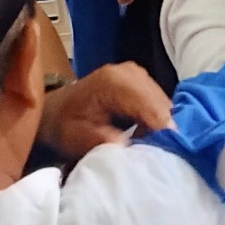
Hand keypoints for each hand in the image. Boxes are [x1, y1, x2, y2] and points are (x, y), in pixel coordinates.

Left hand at [40, 62, 173, 158]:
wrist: (58, 110)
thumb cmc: (65, 124)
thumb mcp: (75, 137)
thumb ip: (98, 139)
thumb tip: (125, 143)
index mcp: (112, 82)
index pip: (147, 103)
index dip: (160, 127)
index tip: (166, 150)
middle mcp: (128, 72)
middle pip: (159, 102)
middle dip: (162, 128)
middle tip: (157, 152)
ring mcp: (137, 73)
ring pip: (163, 102)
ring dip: (160, 124)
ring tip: (150, 144)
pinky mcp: (142, 80)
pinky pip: (159, 101)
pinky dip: (157, 118)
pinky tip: (147, 132)